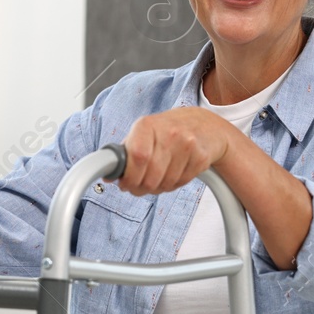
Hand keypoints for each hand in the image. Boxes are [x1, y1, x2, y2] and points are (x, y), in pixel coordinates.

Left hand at [115, 107, 236, 195]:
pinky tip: (172, 174)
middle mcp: (169, 132)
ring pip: (164, 184)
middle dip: (140, 188)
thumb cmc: (167, 130)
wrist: (204, 125)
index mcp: (147, 125)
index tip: (124, 184)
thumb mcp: (144, 132)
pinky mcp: (201, 157)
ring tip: (156, 178)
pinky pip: (180, 183)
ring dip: (156, 188)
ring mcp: (187, 144)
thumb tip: (109, 174)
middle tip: (138, 186)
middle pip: (150, 177)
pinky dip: (172, 185)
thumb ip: (126, 152)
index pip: (137, 157)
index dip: (129, 177)